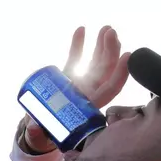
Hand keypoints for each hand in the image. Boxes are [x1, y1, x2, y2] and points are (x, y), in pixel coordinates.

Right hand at [21, 25, 130, 152]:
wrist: (39, 126)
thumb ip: (38, 129)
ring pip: (97, 62)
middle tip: (111, 33)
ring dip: (102, 45)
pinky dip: (78, 45)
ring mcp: (81, 82)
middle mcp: (89, 92)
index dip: (119, 74)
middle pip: (106, 70)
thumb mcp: (42, 131)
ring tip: (106, 28)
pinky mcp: (69, 75)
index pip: (109, 89)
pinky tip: (81, 30)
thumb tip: (33, 127)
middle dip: (111, 51)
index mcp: (88, 106)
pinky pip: (76, 58)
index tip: (127, 55)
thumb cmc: (42, 131)